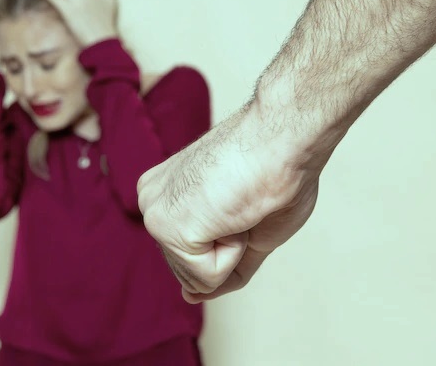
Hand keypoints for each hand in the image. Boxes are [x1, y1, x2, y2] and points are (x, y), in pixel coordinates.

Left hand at [137, 105, 323, 302]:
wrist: (284, 139)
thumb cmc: (275, 173)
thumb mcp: (245, 232)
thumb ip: (215, 266)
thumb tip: (189, 296)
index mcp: (165, 195)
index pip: (190, 257)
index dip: (230, 241)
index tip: (241, 197)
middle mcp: (151, 201)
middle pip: (190, 272)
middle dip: (229, 247)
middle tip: (243, 202)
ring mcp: (154, 213)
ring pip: (197, 279)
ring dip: (233, 248)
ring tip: (239, 204)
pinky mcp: (166, 226)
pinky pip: (206, 277)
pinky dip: (233, 252)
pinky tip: (234, 211)